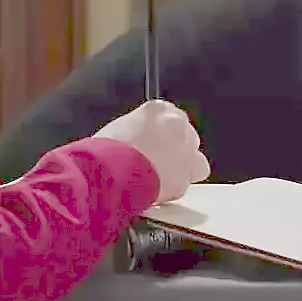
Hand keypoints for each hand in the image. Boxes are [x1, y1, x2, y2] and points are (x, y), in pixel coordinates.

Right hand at [93, 99, 211, 204]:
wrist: (106, 172)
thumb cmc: (104, 150)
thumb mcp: (119, 128)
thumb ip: (139, 131)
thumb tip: (141, 142)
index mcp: (158, 110)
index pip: (173, 118)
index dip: (165, 135)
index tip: (159, 145)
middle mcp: (176, 126)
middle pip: (188, 138)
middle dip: (177, 152)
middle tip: (158, 164)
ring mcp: (184, 152)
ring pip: (197, 162)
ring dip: (184, 170)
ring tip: (162, 180)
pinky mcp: (184, 177)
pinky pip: (185, 185)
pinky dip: (174, 190)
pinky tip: (156, 191)